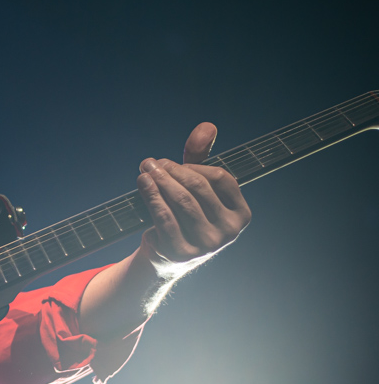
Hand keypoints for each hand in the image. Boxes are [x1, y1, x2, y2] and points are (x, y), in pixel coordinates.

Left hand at [136, 122, 251, 269]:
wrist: (166, 256)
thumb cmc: (185, 215)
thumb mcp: (196, 188)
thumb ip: (201, 156)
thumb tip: (207, 126)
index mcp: (241, 215)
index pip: (221, 178)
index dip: (196, 166)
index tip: (173, 163)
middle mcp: (229, 232)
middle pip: (198, 188)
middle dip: (172, 170)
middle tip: (150, 162)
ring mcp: (207, 245)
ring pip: (181, 201)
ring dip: (159, 181)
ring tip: (145, 169)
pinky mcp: (181, 252)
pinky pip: (165, 218)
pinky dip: (152, 197)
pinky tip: (142, 184)